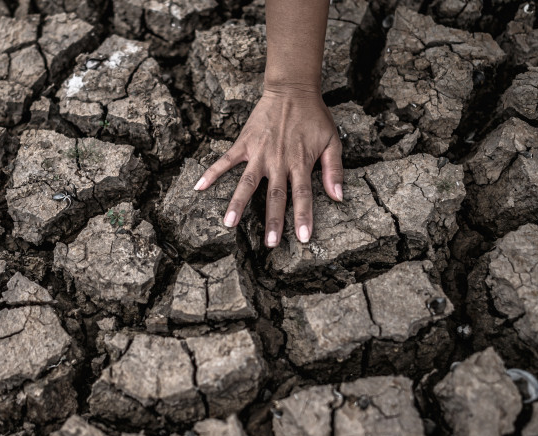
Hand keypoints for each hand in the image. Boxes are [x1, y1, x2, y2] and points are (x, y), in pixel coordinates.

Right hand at [194, 85, 343, 246]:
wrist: (292, 90)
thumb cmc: (315, 116)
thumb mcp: (333, 140)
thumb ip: (334, 169)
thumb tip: (338, 197)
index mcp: (300, 162)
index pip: (302, 194)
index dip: (303, 217)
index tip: (303, 238)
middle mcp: (278, 161)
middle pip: (275, 196)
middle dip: (273, 221)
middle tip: (270, 244)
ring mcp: (259, 153)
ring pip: (247, 183)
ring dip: (238, 203)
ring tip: (228, 224)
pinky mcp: (244, 144)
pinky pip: (226, 161)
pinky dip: (212, 173)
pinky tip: (199, 187)